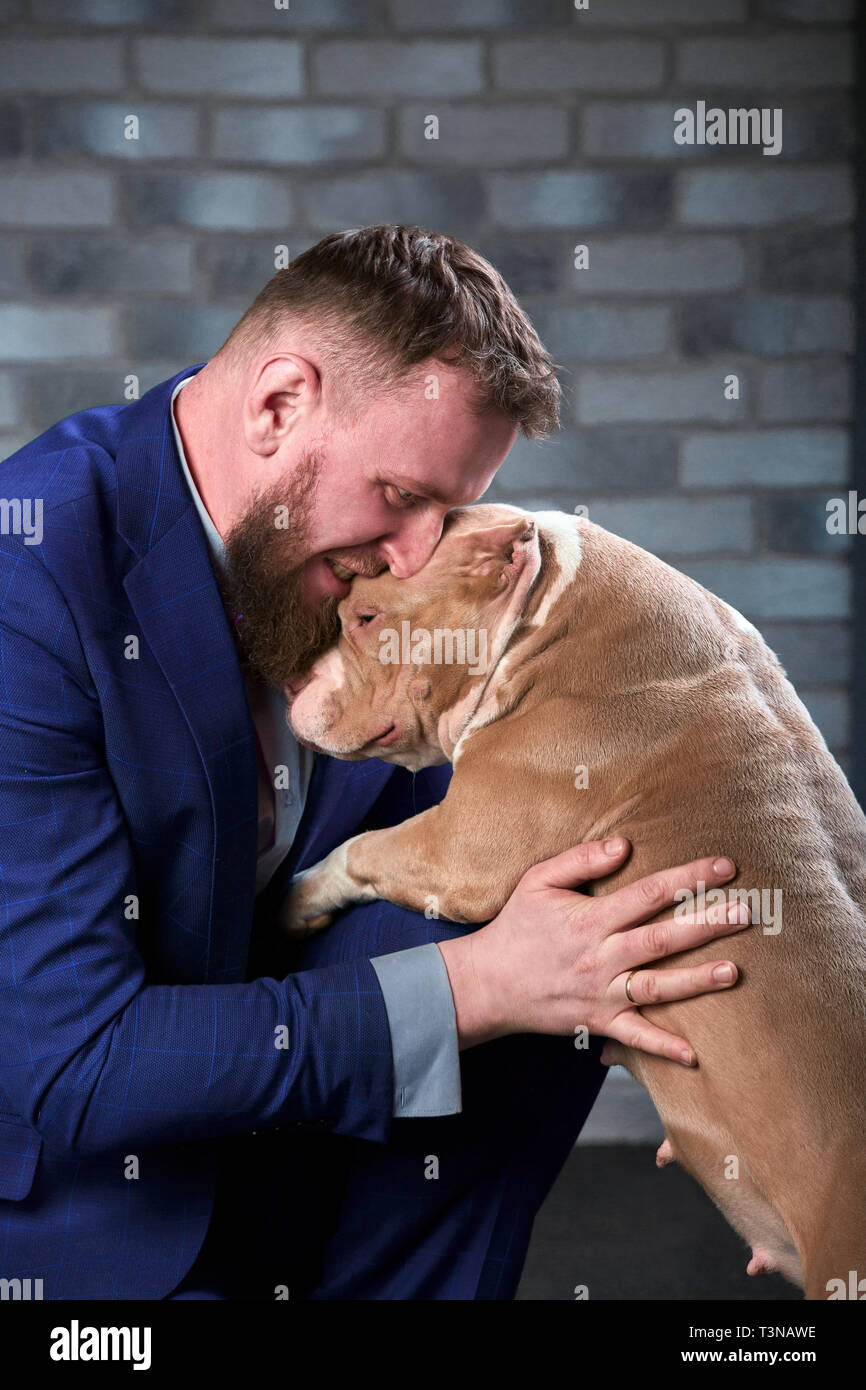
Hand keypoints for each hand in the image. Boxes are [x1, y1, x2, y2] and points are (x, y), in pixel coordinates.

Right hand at [436, 838, 750, 1064]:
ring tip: (734, 971)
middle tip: (745, 913)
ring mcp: (601, 993)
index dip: (687, 877)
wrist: (487, 984)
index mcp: (589, 919)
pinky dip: (663, 1047)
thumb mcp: (538, 881)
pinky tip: (695, 1054)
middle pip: (661, 939)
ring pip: (656, 986)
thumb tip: (625, 845)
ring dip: (697, 980)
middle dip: (706, 925)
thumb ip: (581, 860)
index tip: (723, 867)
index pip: (648, 893)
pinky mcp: (597, 1022)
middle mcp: (600, 956)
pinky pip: (634, 1037)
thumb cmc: (516, 927)